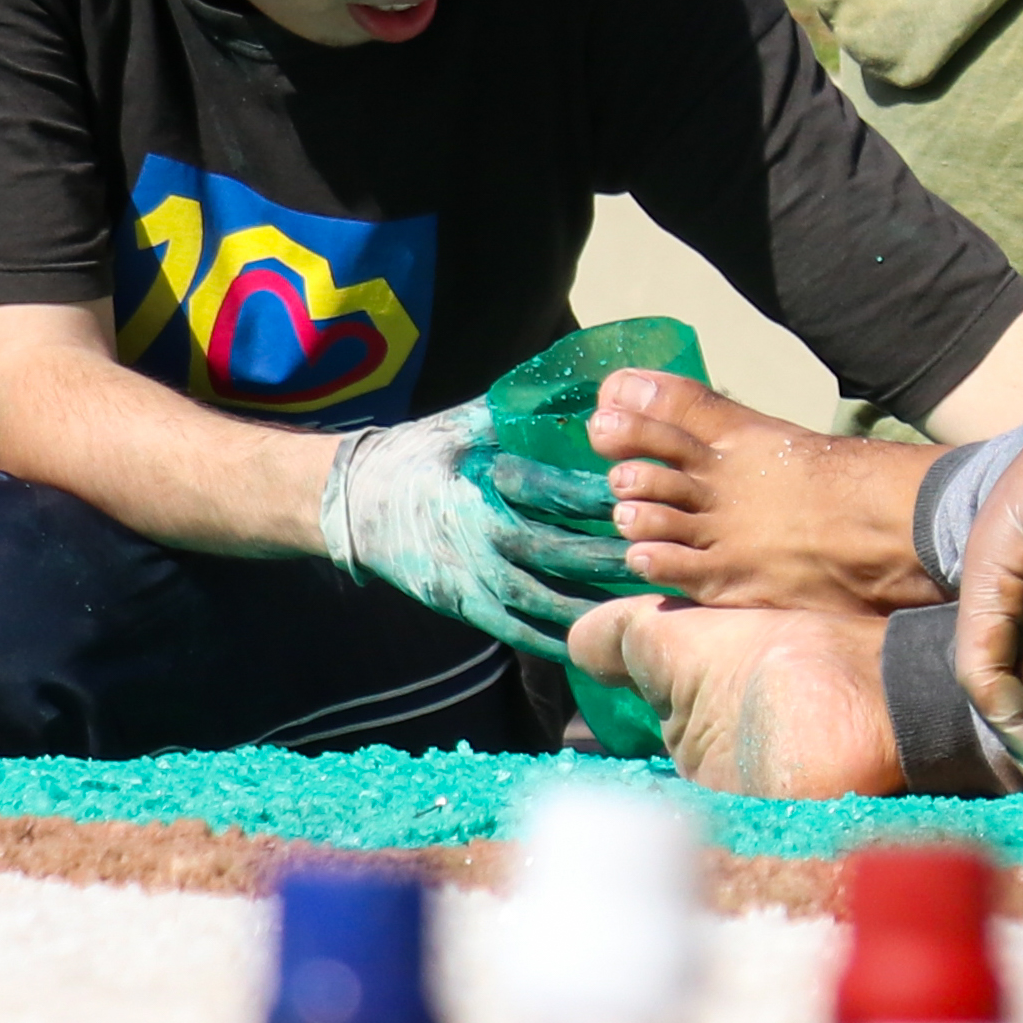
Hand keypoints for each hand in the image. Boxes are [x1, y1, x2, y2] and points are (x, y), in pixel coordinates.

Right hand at [315, 403, 639, 655]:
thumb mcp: (469, 422)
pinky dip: (560, 638)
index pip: (553, 493)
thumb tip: (588, 383)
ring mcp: (470, 580)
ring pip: (545, 601)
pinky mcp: (465, 607)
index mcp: (481, 487)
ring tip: (646, 602)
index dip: (602, 497)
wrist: (357, 502)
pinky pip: (520, 631)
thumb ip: (523, 408)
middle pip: (559, 553)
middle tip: (665, 554)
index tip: (645, 492)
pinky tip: (601, 638)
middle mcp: (477, 538)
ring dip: (596, 605)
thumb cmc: (423, 453)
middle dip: (612, 557)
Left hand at [594, 366, 938, 613]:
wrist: (898, 533)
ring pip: (656, 514)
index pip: (679, 409)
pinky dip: (652, 558)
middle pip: (658, 459)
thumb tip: (667, 404)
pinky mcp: (733, 578)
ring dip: (636, 509)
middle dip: (628, 455)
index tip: (607, 408)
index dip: (637, 407)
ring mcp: (727, 531)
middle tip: (613, 461)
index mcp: (746, 438)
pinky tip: (640, 556)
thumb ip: (731, 426)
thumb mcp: (789, 445)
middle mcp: (728, 480)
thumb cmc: (853, 490)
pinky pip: (677, 568)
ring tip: (626, 510)